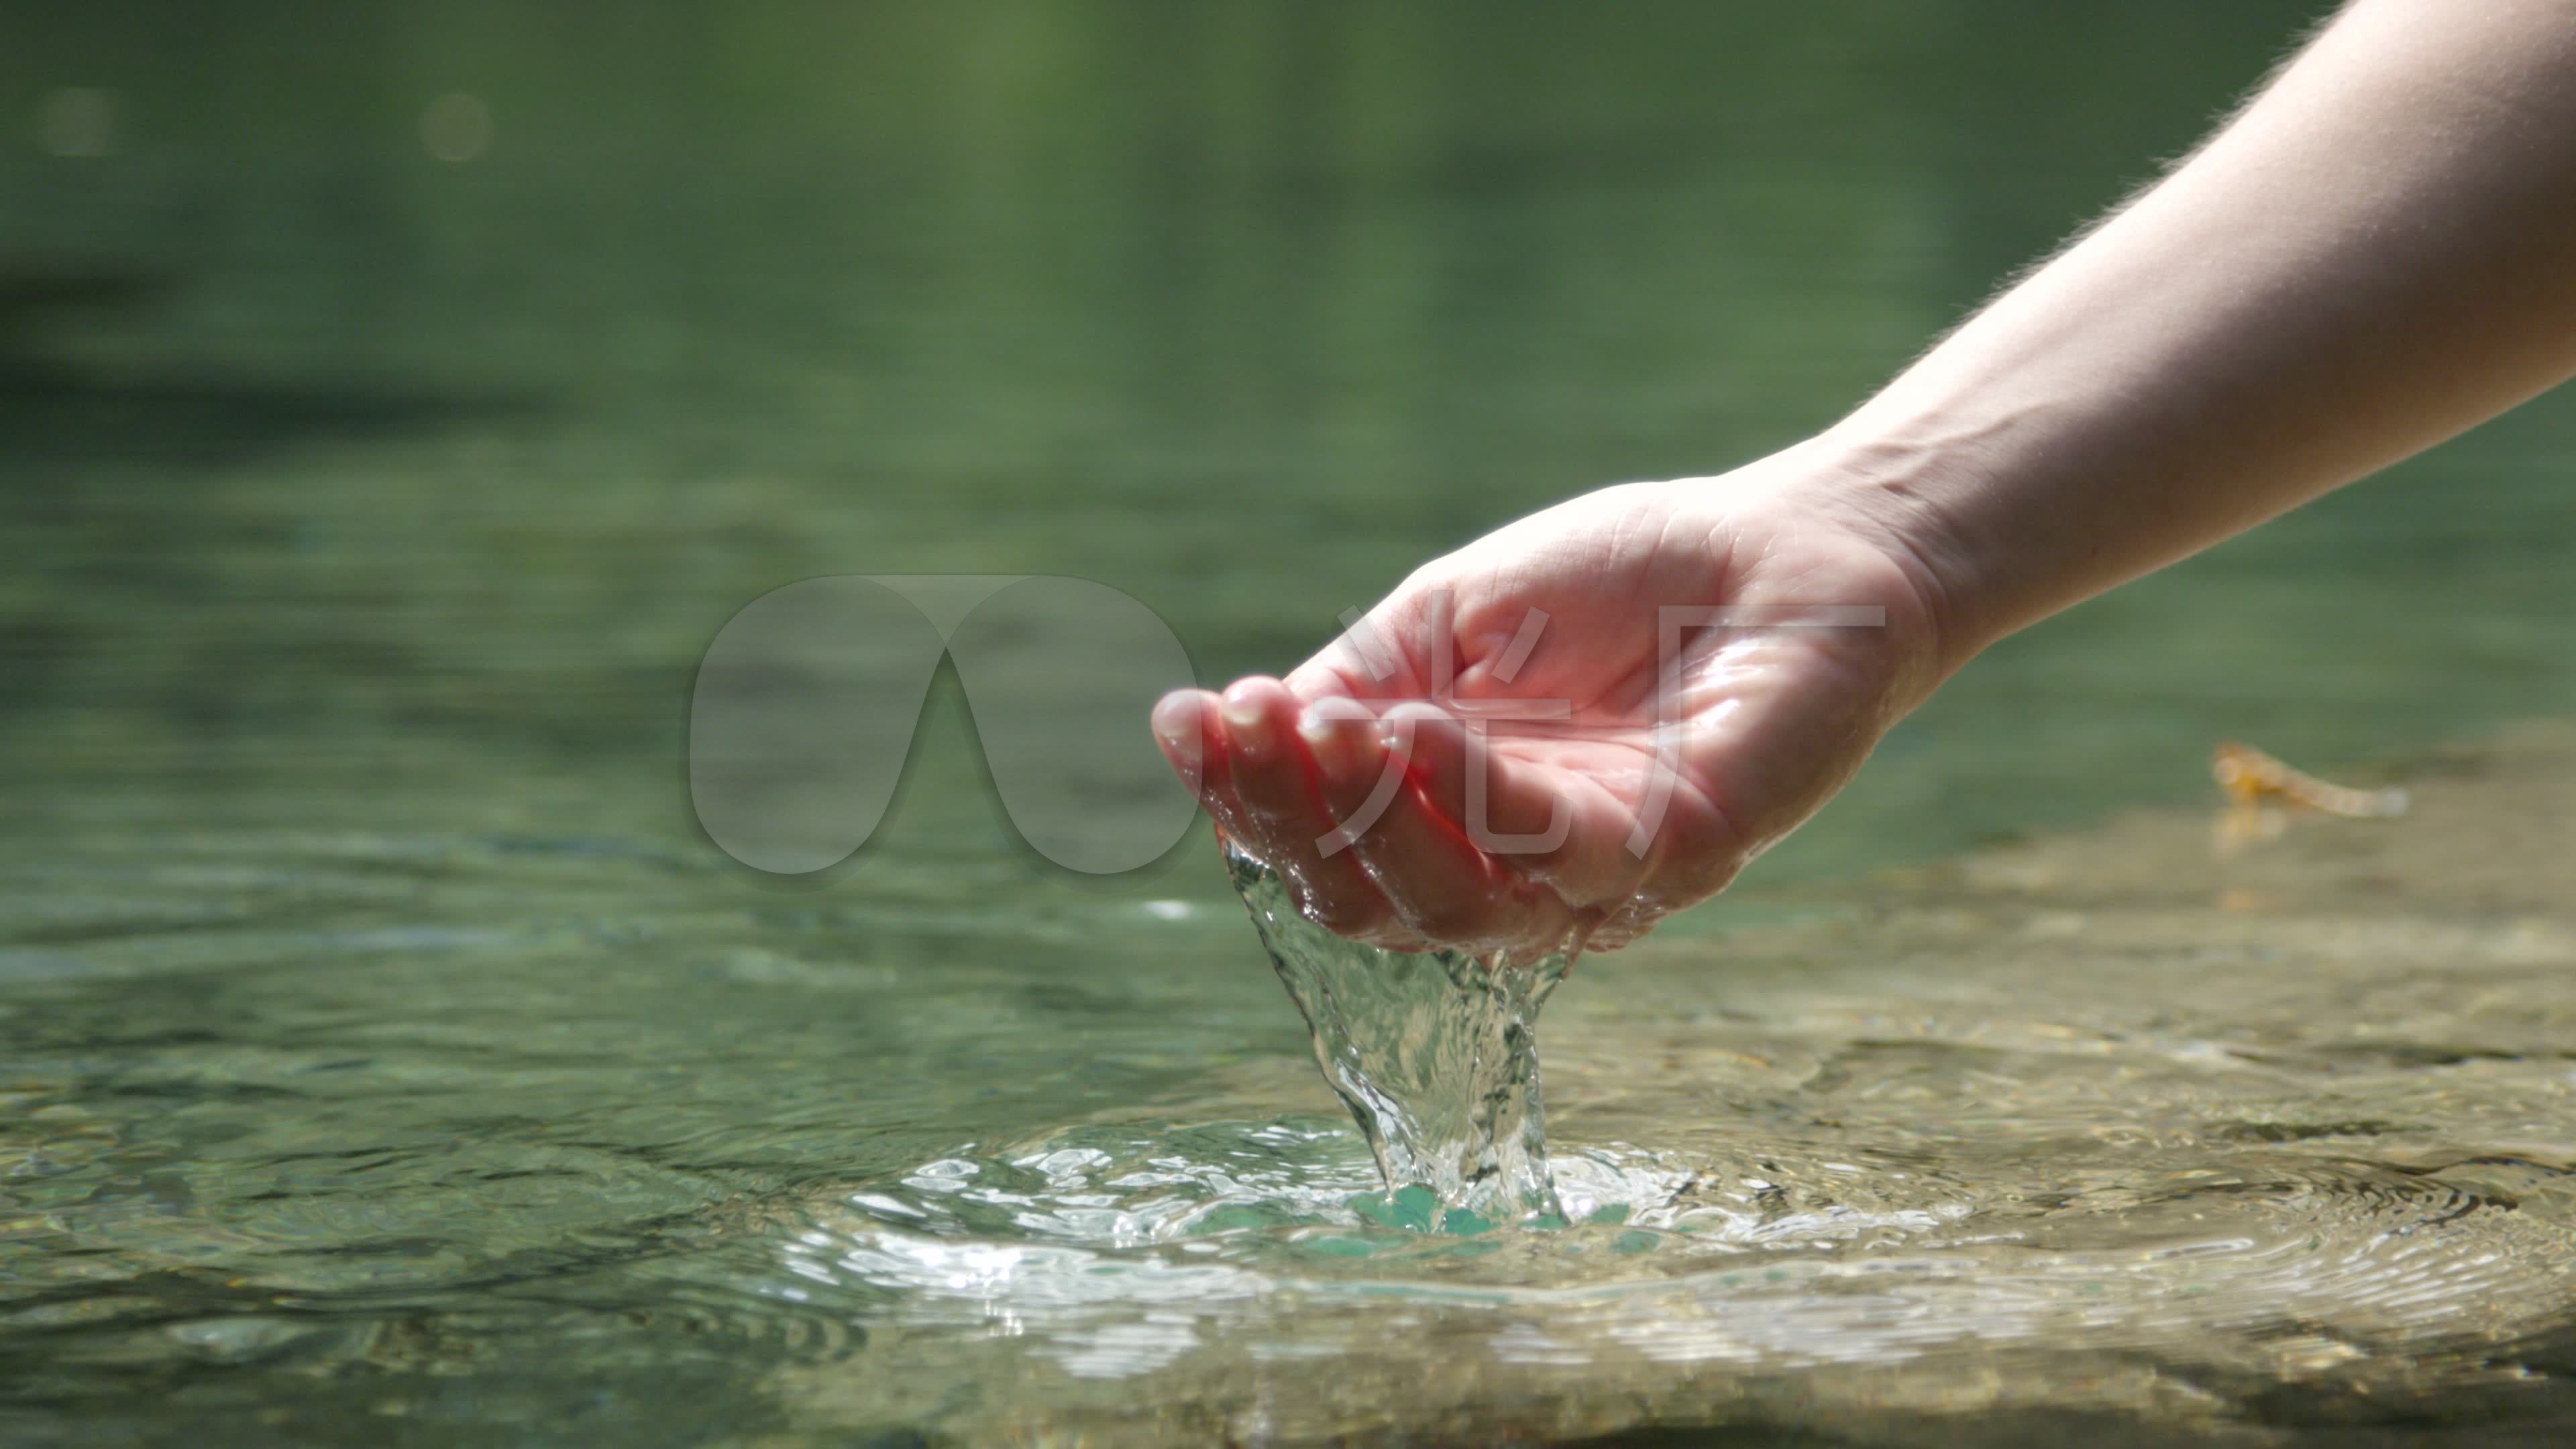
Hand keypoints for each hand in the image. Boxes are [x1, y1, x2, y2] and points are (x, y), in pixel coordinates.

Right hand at [1150, 442, 1957, 957]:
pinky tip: (1426, 729)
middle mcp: (1511, 876)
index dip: (1246, 800)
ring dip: (1367, 816)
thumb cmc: (1618, 586)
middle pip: (1363, 904)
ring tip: (1330, 723)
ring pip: (1445, 908)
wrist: (1783, 547)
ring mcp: (1595, 881)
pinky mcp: (1678, 853)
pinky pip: (1557, 857)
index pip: (1321, 856)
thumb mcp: (1445, 623)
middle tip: (1249, 724)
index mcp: (1445, 826)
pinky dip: (1475, 798)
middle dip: (1288, 818)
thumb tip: (1208, 730)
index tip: (1188, 719)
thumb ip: (1345, 687)